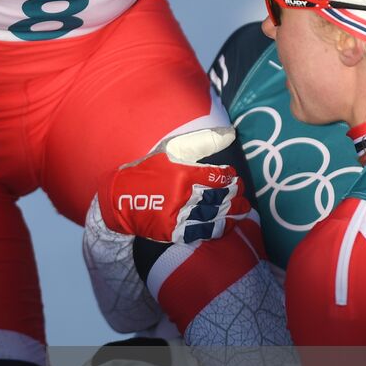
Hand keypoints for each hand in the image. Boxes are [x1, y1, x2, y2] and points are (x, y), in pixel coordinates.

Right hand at [100, 128, 249, 244]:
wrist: (121, 197)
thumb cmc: (148, 170)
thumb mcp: (172, 149)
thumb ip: (203, 141)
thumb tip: (231, 134)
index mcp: (184, 173)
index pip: (217, 176)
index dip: (230, 178)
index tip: (234, 178)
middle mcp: (184, 195)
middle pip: (220, 197)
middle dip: (236, 197)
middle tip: (244, 196)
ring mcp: (179, 216)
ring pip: (215, 216)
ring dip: (232, 213)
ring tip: (242, 210)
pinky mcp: (174, 232)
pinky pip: (202, 232)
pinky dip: (218, 229)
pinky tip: (228, 225)